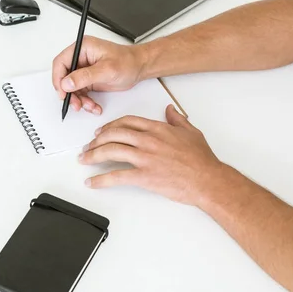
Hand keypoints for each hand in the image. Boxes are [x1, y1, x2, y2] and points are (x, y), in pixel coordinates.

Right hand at [52, 36, 146, 114]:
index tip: (62, 92)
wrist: (140, 67)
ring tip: (88, 105)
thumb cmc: (128, 61)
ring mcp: (84, 69)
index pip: (60, 63)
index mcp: (82, 48)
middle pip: (64, 77)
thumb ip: (85, 76)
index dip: (58, 79)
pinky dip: (85, 101)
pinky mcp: (88, 80)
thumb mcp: (106, 70)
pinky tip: (93, 105)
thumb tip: (66, 83)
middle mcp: (81, 58)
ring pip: (71, 88)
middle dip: (69, 93)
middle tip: (75, 103)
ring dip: (78, 100)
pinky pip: (80, 93)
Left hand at [79, 105, 226, 206]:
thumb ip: (177, 119)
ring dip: (93, 155)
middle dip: (96, 140)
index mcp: (157, 129)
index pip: (126, 122)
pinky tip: (92, 182)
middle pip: (113, 135)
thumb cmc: (201, 159)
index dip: (109, 126)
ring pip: (110, 151)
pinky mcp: (144, 176)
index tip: (101, 131)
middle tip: (88, 146)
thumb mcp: (191, 132)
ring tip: (84, 160)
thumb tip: (170, 109)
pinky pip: (116, 176)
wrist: (208, 179)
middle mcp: (147, 141)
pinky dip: (100, 179)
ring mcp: (145, 158)